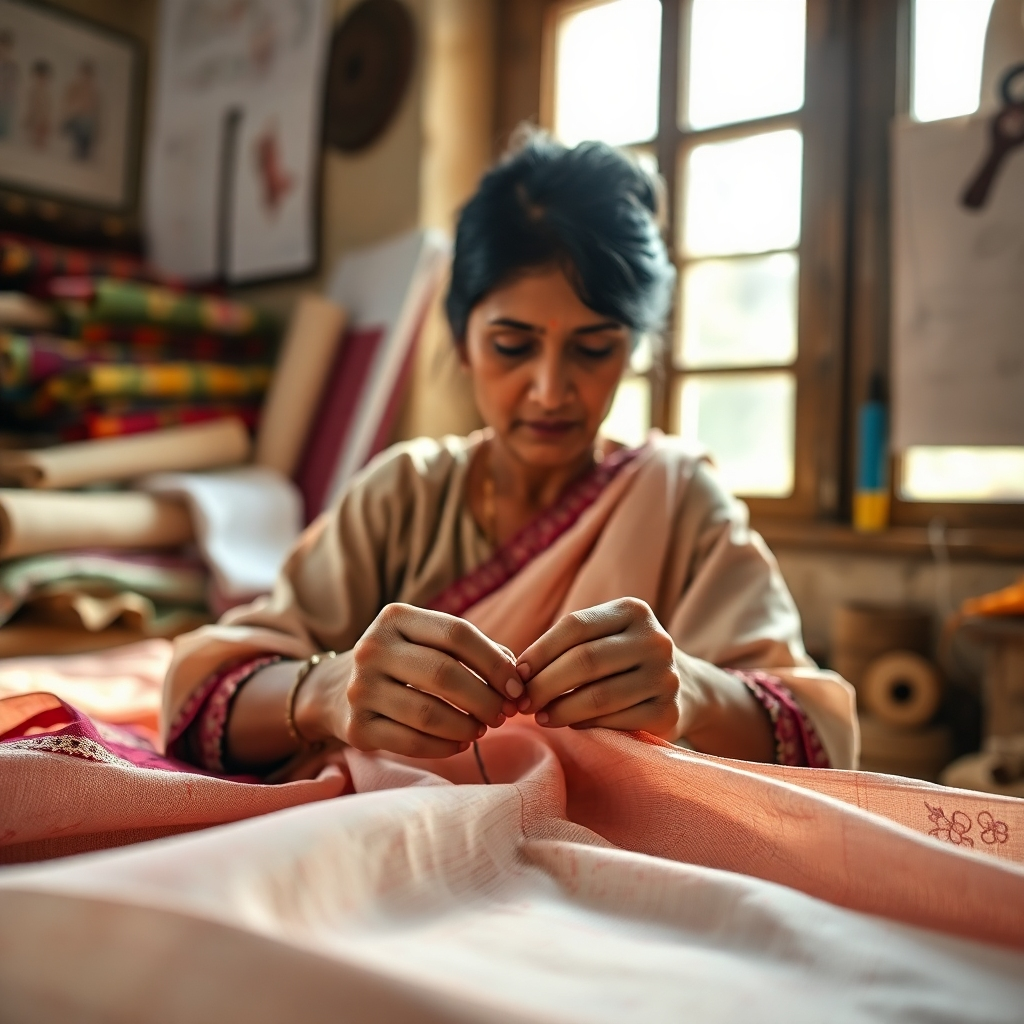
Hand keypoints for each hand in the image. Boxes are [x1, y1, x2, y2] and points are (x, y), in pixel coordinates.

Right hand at [314, 603, 521, 758]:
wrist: (336, 690)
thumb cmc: (403, 662)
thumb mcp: (428, 640)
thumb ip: (474, 650)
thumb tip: (516, 677)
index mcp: (395, 618)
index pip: (457, 634)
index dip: (494, 662)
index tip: (515, 687)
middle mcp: (372, 648)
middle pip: (444, 674)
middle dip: (484, 698)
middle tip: (502, 714)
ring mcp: (360, 689)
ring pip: (428, 713)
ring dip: (467, 726)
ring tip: (482, 729)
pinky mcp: (356, 727)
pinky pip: (411, 742)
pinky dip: (444, 746)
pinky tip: (460, 743)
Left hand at [516, 598, 684, 738]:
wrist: (685, 687)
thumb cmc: (624, 659)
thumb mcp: (606, 636)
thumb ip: (568, 644)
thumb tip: (517, 672)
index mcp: (634, 610)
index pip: (575, 625)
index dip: (540, 650)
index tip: (517, 673)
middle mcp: (655, 639)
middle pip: (584, 661)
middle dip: (544, 684)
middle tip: (522, 702)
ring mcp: (665, 677)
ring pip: (597, 696)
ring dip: (559, 709)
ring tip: (540, 716)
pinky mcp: (668, 712)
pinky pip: (614, 721)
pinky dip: (584, 725)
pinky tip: (570, 724)